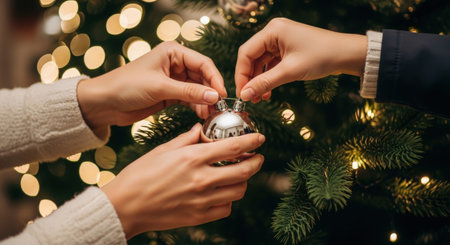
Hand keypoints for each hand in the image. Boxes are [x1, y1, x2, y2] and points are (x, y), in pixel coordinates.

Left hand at [77, 41, 226, 135]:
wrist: (104, 103)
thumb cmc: (126, 86)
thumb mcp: (160, 87)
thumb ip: (189, 92)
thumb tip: (215, 96)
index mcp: (173, 52)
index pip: (203, 63)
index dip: (215, 79)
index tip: (223, 95)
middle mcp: (175, 64)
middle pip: (203, 77)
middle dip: (211, 92)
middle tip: (219, 108)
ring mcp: (173, 80)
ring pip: (198, 90)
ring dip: (205, 101)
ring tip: (210, 115)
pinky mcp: (170, 94)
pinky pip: (189, 99)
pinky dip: (196, 106)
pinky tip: (202, 115)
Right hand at [101, 123, 264, 238]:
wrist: (125, 206)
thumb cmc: (140, 175)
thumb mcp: (163, 150)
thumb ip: (186, 139)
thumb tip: (201, 130)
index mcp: (192, 158)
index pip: (233, 147)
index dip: (252, 141)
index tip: (260, 138)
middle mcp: (201, 179)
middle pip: (244, 171)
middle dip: (256, 163)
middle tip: (257, 158)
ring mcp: (202, 200)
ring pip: (238, 191)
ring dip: (243, 181)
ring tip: (238, 175)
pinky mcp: (199, 216)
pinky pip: (226, 208)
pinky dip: (228, 200)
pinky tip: (221, 193)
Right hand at [235, 18, 366, 101]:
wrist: (347, 55)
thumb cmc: (322, 56)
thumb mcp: (290, 71)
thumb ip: (265, 83)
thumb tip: (245, 95)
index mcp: (272, 31)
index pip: (246, 53)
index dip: (241, 75)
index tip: (242, 93)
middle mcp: (273, 32)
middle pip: (251, 57)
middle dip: (249, 79)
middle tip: (249, 98)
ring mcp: (280, 40)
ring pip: (260, 62)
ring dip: (259, 80)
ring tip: (260, 98)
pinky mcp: (286, 48)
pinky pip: (270, 63)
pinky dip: (268, 77)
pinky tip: (268, 91)